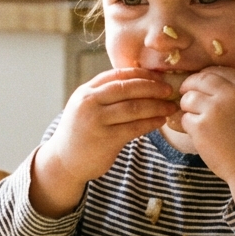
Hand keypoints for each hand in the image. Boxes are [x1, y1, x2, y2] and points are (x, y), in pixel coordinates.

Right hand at [31, 68, 176, 216]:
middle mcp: (89, 103)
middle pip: (128, 88)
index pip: (118, 75)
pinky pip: (135, 127)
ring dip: (156, 106)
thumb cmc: (81, 132)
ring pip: (134, 107)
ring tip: (170, 106)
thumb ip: (105, 94)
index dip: (141, 74)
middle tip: (169, 90)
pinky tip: (161, 121)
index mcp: (86, 91)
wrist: (64, 161)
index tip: (158, 77)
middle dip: (153, 88)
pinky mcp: (106, 140)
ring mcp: (97, 121)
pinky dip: (151, 123)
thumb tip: (140, 82)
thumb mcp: (85, 106)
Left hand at [176, 67, 234, 206]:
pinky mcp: (201, 126)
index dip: (207, 76)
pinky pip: (185, 118)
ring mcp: (214, 109)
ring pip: (188, 98)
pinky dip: (189, 126)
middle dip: (190, 86)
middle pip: (200, 79)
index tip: (201, 84)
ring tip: (197, 120)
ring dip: (188, 108)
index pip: (219, 71)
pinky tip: (200, 136)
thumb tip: (210, 84)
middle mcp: (231, 94)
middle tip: (186, 95)